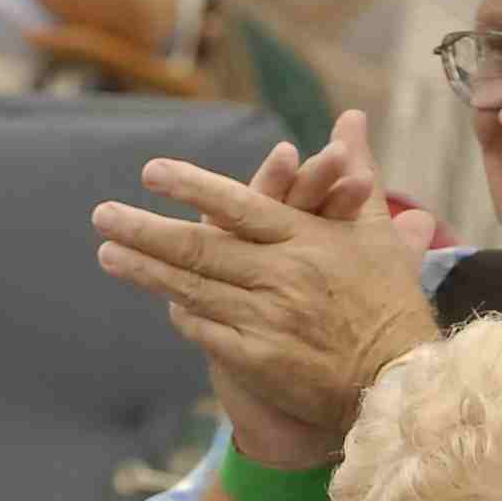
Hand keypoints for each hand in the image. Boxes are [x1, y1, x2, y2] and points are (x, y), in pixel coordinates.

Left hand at [94, 109, 441, 465]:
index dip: (193, 188)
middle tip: (102, 214)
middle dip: (145, 230)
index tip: (151, 173)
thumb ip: (356, 172)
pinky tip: (163, 302)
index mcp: (307, 240)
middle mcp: (282, 277)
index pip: (240, 206)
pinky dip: (184, 314)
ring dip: (146, 271)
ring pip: (193, 288)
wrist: (399, 382)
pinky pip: (207, 332)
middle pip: (201, 248)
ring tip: (107, 252)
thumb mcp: (377, 231)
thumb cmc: (389, 301)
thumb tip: (349, 118)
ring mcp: (266, 320)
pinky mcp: (258, 361)